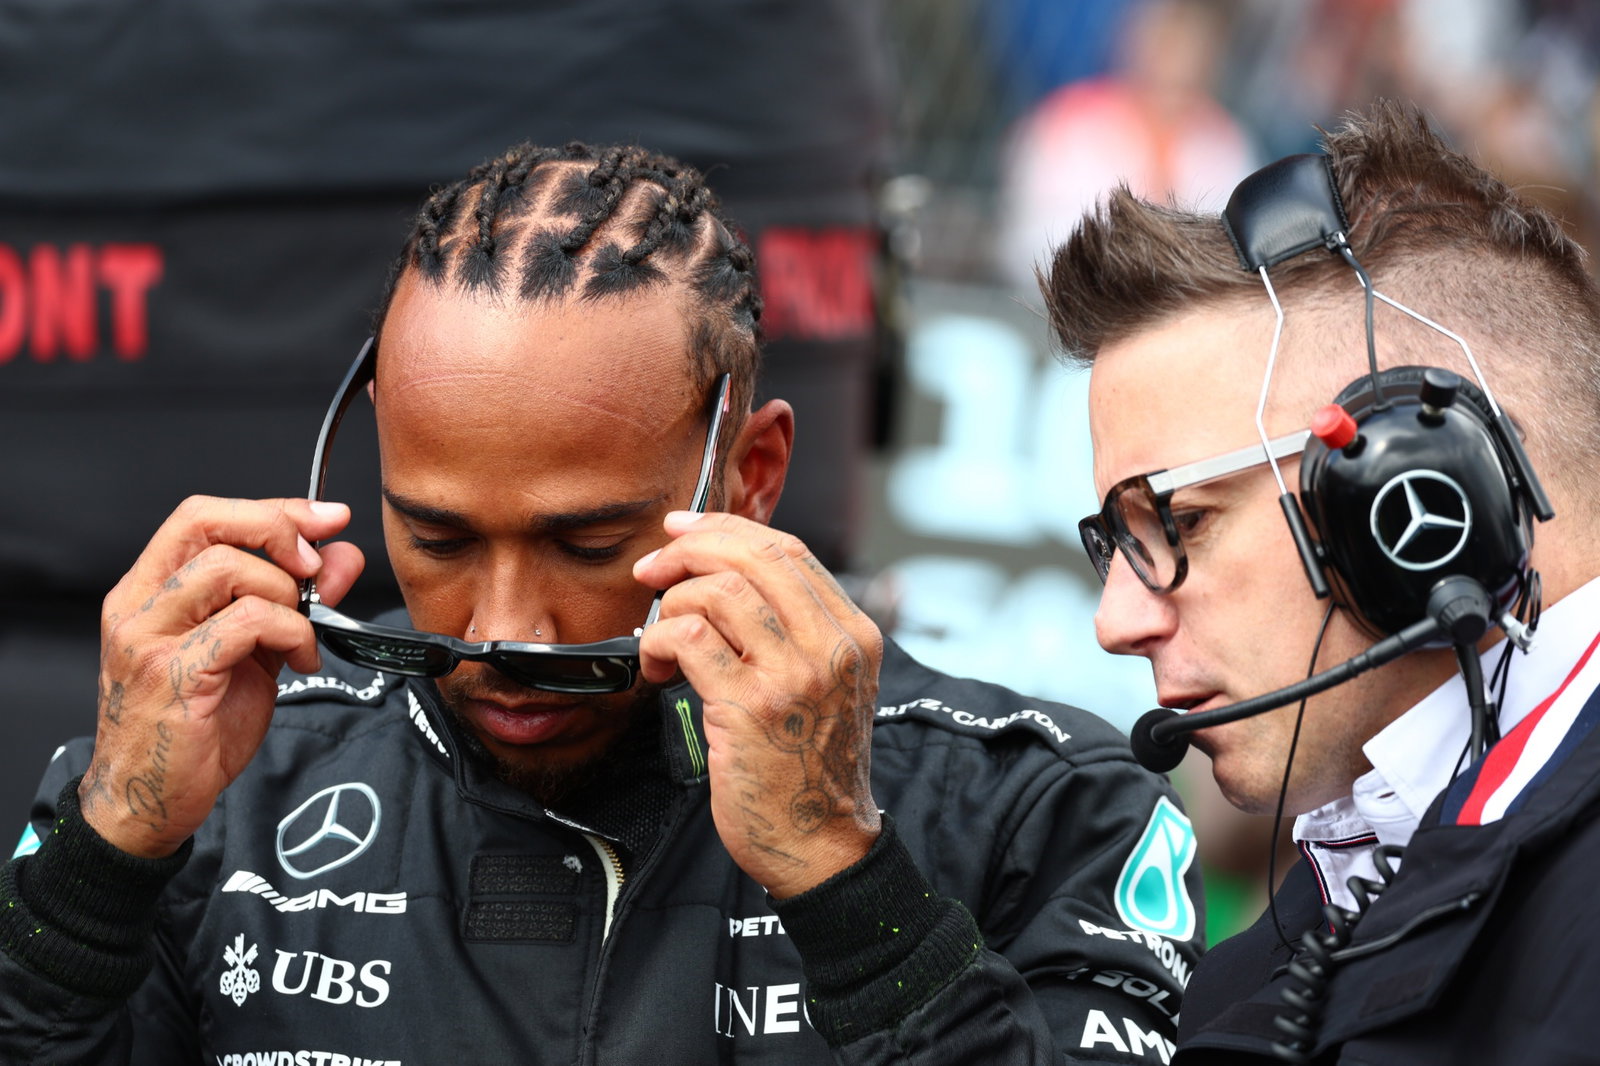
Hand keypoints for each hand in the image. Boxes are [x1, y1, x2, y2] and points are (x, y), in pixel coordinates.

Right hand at [82, 496, 363, 857]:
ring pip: (230, 569)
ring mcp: (149, 637)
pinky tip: (301, 662)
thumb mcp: (255, 651)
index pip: (202, 516)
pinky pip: (247, 622)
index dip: (271, 509)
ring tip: (302, 635)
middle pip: (210, 524)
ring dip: (288, 597)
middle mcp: (139, 605)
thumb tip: (341, 558)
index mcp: (149, 590)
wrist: (152, 801)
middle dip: (280, 532)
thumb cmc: (195, 728)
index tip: (327, 519)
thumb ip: (293, 601)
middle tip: (316, 569)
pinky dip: (292, 633)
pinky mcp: (173, 672)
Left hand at [634, 512, 881, 898]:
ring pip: (720, 590)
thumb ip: (795, 632)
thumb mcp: (827, 687)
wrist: (821, 845)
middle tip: (655, 570)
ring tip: (661, 637)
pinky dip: (660, 639)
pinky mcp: (750, 707)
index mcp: (852, 634)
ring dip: (673, 604)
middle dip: (691, 550)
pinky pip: (691, 639)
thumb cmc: (810, 769)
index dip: (727, 529)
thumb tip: (723, 578)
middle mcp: (830, 647)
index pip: (789, 550)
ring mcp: (793, 676)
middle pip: (754, 556)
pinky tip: (657, 665)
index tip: (684, 532)